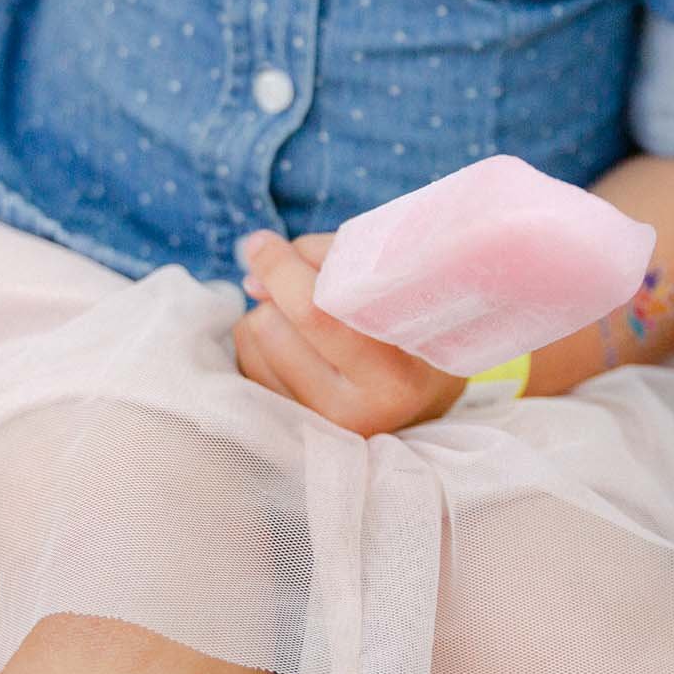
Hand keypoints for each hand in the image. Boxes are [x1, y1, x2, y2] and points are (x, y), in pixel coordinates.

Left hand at [231, 231, 466, 435]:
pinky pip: (246, 367)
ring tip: (309, 320)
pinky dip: (261, 342)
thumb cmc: (408, 319)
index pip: (315, 314)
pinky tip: (295, 344)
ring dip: (267, 316)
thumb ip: (321, 263)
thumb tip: (252, 281)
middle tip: (310, 287)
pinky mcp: (292, 431)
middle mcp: (357, 413)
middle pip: (272, 326)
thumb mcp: (386, 280)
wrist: (427, 393)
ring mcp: (321, 428)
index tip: (261, 242)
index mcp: (394, 376)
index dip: (280, 270)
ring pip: (252, 344)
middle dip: (279, 293)